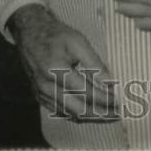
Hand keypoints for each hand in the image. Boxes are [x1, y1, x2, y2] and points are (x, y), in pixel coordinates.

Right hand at [8, 4, 116, 120]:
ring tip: (109, 115)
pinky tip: (90, 112)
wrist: (30, 33)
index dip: (105, 99)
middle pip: (79, 110)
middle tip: (118, 114)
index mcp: (57, 71)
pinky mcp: (40, 96)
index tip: (120, 100)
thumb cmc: (55, 35)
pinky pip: (61, 112)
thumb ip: (94, 62)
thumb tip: (110, 81)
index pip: (86, 92)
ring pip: (70, 114)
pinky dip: (78, 114)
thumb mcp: (77, 41)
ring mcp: (42, 94)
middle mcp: (48, 87)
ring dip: (91, 117)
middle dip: (101, 114)